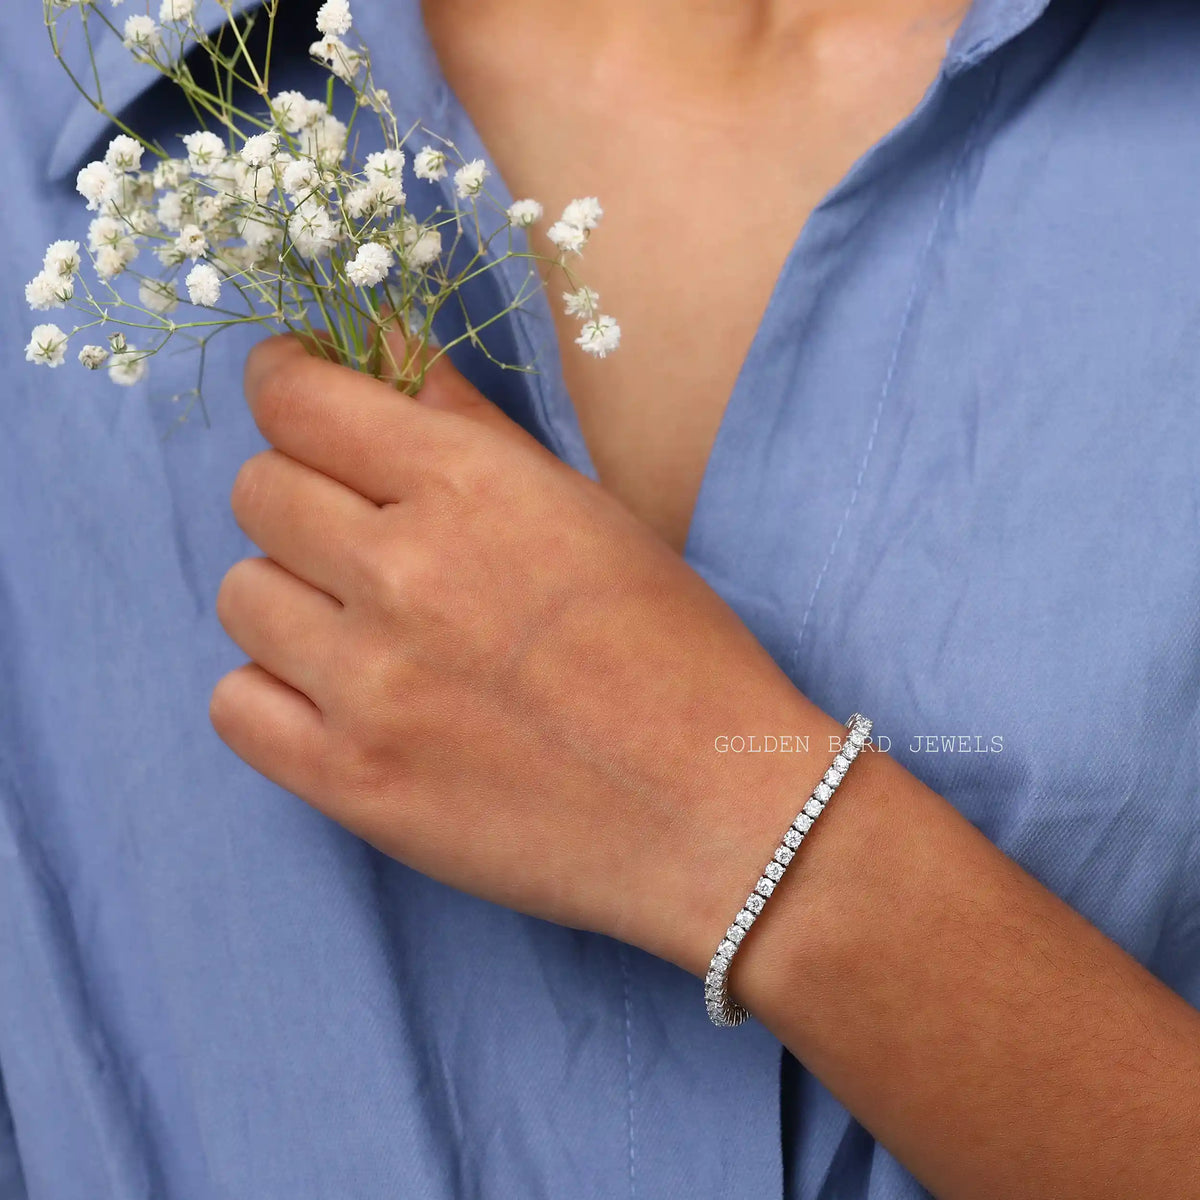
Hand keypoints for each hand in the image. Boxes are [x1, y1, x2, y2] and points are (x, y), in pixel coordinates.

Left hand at [211, 335, 836, 974]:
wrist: (713, 810)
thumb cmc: (677, 651)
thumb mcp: (589, 513)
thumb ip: (475, 428)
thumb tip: (386, 356)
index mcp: (470, 488)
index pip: (300, 401)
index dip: (284, 383)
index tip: (292, 392)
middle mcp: (402, 575)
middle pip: (258, 492)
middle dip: (297, 495)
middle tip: (352, 531)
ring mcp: (369, 685)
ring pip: (242, 594)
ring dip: (290, 597)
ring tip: (361, 628)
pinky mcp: (351, 782)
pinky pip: (235, 704)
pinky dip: (276, 691)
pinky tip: (342, 698)